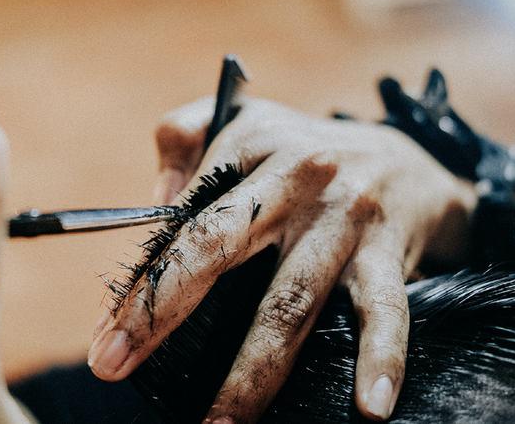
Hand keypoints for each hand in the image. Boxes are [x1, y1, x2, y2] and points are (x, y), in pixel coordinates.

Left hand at [88, 97, 476, 421]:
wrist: (407, 159)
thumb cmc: (307, 151)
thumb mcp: (246, 119)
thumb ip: (185, 137)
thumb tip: (154, 202)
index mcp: (253, 143)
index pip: (183, 216)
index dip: (143, 277)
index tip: (108, 330)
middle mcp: (297, 177)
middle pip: (219, 248)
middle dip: (162, 312)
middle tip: (114, 364)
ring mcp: (344, 217)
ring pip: (290, 299)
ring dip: (252, 369)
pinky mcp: (387, 249)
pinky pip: (385, 309)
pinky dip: (381, 357)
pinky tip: (369, 407)